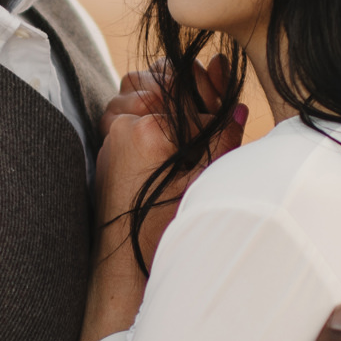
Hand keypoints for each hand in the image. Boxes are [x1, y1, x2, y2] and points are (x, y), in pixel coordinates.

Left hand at [79, 56, 244, 340]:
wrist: (126, 263)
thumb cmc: (166, 228)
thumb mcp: (206, 181)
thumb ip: (222, 136)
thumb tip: (234, 101)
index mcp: (150, 130)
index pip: (192, 94)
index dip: (214, 98)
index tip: (224, 106)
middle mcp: (124, 125)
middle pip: (161, 78)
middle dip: (187, 89)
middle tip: (208, 107)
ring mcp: (111, 133)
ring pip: (139, 87)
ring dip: (163, 94)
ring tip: (185, 119)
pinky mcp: (106, 143)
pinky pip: (125, 107)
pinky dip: (145, 109)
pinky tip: (164, 129)